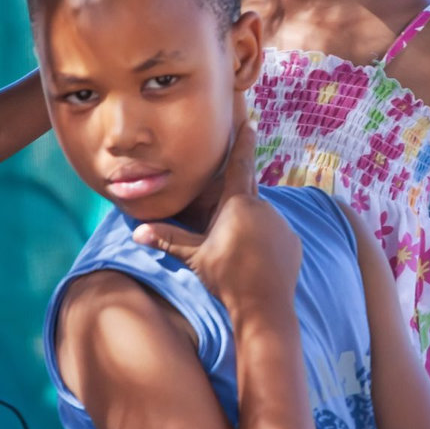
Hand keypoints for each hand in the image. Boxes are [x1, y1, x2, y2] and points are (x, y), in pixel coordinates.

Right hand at [133, 117, 299, 314]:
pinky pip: (274, 233)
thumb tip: (137, 233)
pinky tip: (253, 260)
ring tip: (236, 252)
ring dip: (248, 225)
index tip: (250, 122)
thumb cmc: (227, 277)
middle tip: (223, 223)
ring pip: (260, 216)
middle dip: (234, 204)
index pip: (241, 164)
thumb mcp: (196, 257)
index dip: (244, 142)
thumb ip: (169, 240)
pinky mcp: (292, 241)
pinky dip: (263, 240)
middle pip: (246, 196)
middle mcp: (265, 207)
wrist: (265, 307)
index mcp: (239, 203)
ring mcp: (281, 224)